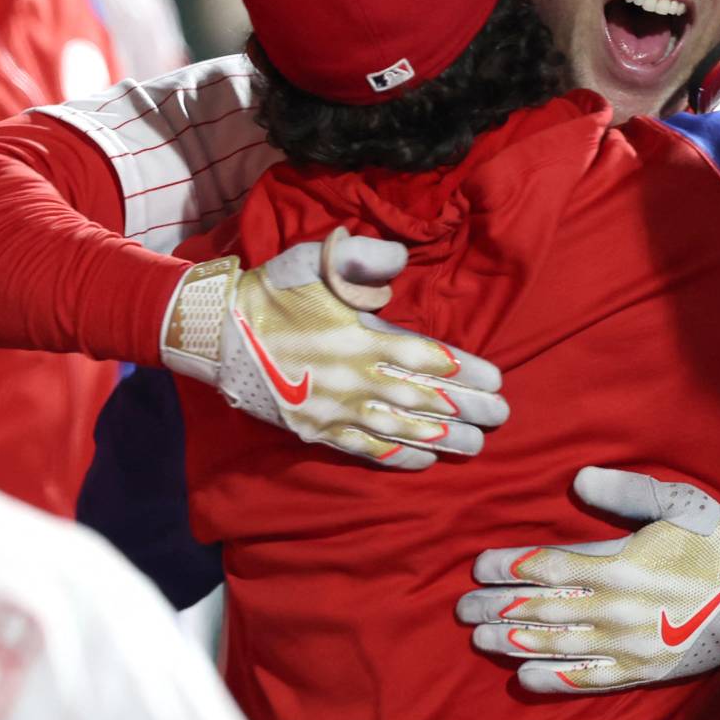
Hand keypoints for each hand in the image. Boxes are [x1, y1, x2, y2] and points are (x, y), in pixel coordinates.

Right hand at [161, 227, 507, 470]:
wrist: (217, 333)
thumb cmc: (274, 292)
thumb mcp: (317, 260)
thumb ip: (363, 259)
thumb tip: (399, 260)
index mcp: (363, 337)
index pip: (429, 358)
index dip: (466, 372)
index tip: (496, 380)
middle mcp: (356, 378)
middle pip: (425, 400)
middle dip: (468, 410)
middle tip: (502, 417)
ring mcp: (336, 409)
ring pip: (402, 430)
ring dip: (444, 439)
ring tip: (477, 446)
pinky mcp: (316, 430)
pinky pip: (365, 449)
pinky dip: (397, 456)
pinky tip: (424, 460)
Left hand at [456, 466, 719, 693]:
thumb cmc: (715, 539)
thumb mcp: (674, 501)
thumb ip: (623, 491)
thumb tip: (577, 481)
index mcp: (619, 562)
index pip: (548, 566)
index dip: (507, 567)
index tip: (476, 568)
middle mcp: (616, 606)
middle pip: (542, 607)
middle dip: (497, 606)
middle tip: (461, 610)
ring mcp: (628, 642)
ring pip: (556, 643)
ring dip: (514, 640)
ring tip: (480, 638)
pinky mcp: (642, 668)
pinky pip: (589, 678)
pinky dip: (552, 678)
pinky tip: (523, 675)